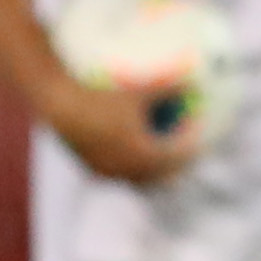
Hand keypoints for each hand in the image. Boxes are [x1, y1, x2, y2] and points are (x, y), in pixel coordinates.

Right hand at [37, 75, 204, 185]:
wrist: (59, 106)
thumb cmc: (103, 94)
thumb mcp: (141, 89)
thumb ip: (170, 88)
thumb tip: (194, 81)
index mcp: (142, 155)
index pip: (176, 158)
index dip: (192, 146)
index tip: (201, 133)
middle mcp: (125, 170)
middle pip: (160, 177)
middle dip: (177, 165)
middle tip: (189, 150)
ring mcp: (107, 172)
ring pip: (139, 179)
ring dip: (155, 170)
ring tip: (165, 153)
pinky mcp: (91, 169)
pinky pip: (120, 174)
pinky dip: (134, 166)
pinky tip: (135, 150)